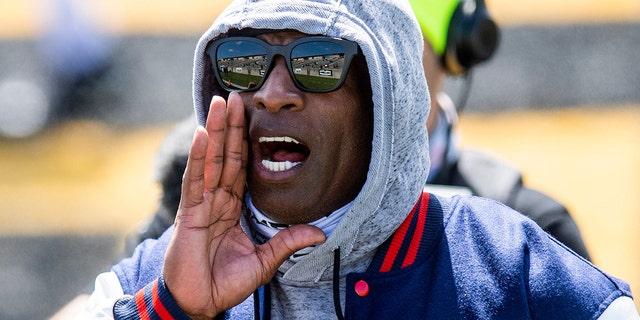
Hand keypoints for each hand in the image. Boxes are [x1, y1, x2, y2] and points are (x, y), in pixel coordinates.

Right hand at [162, 93, 325, 318]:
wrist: (200, 303)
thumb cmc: (226, 283)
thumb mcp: (266, 261)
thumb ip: (288, 242)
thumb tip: (321, 233)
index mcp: (233, 206)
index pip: (240, 167)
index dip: (245, 141)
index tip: (251, 116)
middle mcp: (217, 200)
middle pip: (225, 156)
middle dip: (230, 126)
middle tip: (235, 95)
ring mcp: (202, 204)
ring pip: (211, 161)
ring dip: (216, 131)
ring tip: (219, 103)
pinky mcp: (190, 214)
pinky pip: (196, 181)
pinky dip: (200, 158)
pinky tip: (204, 135)